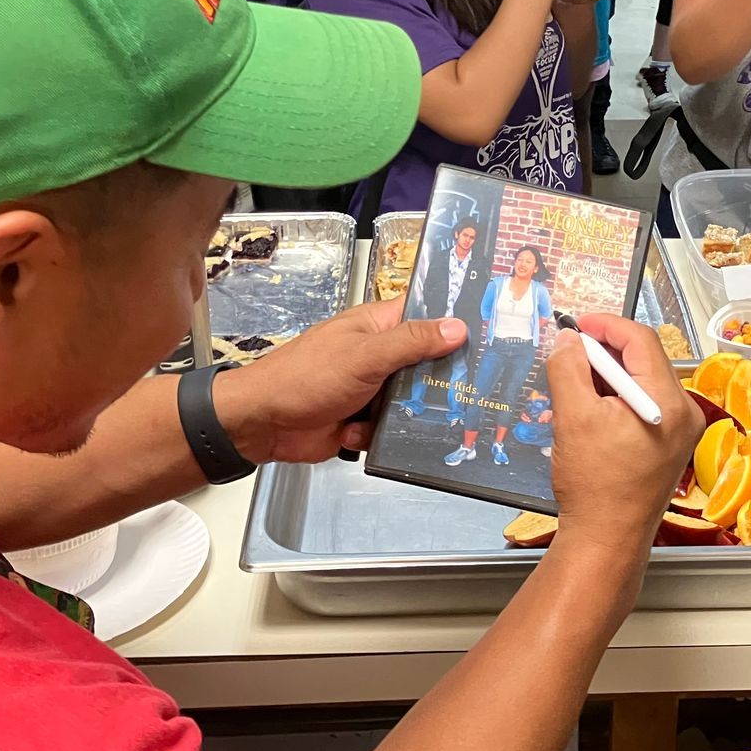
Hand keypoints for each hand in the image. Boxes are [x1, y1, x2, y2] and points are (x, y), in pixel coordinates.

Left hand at [215, 297, 467, 463]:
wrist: (262, 423)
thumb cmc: (306, 377)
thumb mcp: (364, 355)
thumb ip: (412, 342)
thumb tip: (457, 326)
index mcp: (377, 326)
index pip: (425, 314)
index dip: (453, 322)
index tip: (488, 334)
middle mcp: (378, 354)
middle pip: (426, 364)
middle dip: (437, 381)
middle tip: (464, 391)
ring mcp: (371, 388)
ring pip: (411, 401)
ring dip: (406, 414)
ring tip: (404, 419)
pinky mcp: (362, 420)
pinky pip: (390, 429)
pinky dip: (377, 435)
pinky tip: (356, 433)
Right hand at [546, 315, 703, 553]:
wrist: (607, 539)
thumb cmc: (595, 486)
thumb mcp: (573, 417)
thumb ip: (568, 368)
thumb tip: (568, 339)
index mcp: (669, 402)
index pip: (642, 341)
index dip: (606, 326)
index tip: (577, 325)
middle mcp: (684, 413)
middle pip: (645, 359)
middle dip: (604, 352)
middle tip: (571, 354)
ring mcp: (680, 431)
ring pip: (642, 382)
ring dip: (608, 376)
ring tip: (575, 385)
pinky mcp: (669, 445)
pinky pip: (644, 404)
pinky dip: (617, 398)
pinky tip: (590, 409)